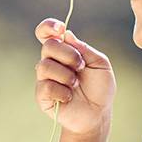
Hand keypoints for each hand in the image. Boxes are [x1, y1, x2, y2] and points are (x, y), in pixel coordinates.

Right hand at [33, 18, 114, 135]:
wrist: (97, 114)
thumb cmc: (100, 88)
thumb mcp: (100, 64)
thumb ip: (84, 48)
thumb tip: (66, 34)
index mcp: (64, 51)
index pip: (46, 33)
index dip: (49, 27)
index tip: (60, 29)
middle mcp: (52, 62)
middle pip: (48, 46)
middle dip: (68, 55)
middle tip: (81, 67)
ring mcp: (44, 78)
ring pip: (45, 66)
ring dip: (66, 75)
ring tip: (76, 85)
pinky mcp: (42, 95)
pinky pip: (46, 86)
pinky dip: (62, 91)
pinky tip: (69, 97)